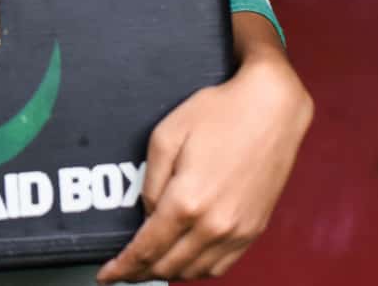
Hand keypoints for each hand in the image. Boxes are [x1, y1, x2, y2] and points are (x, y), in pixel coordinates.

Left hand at [98, 15, 312, 282]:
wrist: (272, 109)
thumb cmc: (217, 114)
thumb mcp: (165, 137)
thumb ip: (150, 183)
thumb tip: (149, 215)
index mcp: (187, 202)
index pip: (147, 248)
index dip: (122, 267)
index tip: (105, 276)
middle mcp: (214, 225)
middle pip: (169, 265)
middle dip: (140, 271)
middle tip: (123, 269)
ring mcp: (239, 231)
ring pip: (196, 271)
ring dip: (169, 271)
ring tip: (150, 263)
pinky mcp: (255, 229)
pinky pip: (223, 265)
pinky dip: (199, 269)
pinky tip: (185, 258)